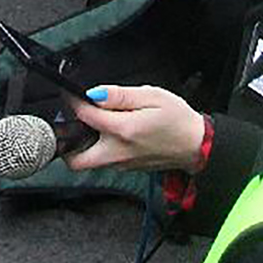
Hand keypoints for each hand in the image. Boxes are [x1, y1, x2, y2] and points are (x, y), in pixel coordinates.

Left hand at [63, 85, 207, 173]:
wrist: (196, 145)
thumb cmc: (178, 120)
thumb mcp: (151, 96)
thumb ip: (120, 95)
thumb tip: (95, 93)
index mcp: (123, 131)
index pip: (84, 117)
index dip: (72, 102)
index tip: (70, 94)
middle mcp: (118, 152)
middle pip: (76, 160)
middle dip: (66, 143)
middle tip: (69, 124)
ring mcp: (122, 164)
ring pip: (89, 163)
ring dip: (82, 146)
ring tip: (89, 125)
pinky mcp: (127, 168)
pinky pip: (104, 162)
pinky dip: (98, 149)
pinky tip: (108, 133)